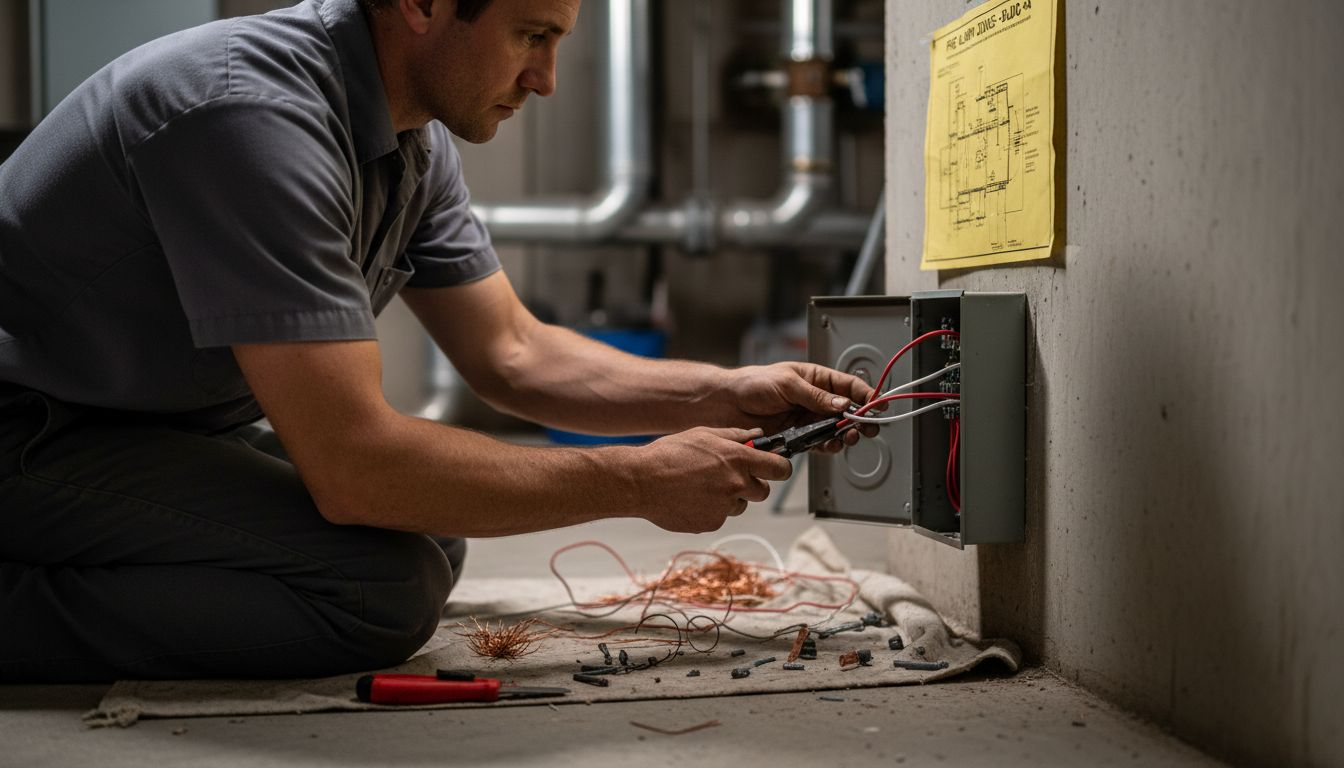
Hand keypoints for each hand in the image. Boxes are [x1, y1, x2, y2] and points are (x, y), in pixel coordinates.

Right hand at [632, 427, 792, 532]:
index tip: (775, 468)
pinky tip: (691, 498)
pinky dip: (710, 509)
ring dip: (730, 498)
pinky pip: (720, 516)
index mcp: (738, 459)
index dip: (779, 468)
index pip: (780, 468)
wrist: (641, 481)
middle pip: (763, 491)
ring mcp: (724, 507)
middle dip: (752, 484)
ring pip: (740, 505)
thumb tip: (757, 436)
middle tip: (731, 476)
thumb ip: (735, 436)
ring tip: (702, 486)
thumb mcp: (704, 434)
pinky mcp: (711, 523)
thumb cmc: (669, 454)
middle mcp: (736, 484)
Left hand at [721, 362, 877, 451]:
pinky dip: (828, 446)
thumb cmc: (752, 384)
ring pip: (836, 429)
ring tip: (848, 437)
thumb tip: (842, 404)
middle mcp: (815, 400)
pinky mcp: (798, 437)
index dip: (865, 395)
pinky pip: (819, 443)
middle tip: (867, 427)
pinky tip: (831, 445)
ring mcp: (807, 419)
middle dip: (860, 419)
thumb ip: (816, 396)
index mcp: (815, 379)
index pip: (848, 386)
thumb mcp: (787, 383)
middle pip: (847, 411)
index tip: (878, 404)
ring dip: (845, 434)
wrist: (726, 405)